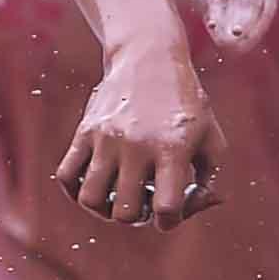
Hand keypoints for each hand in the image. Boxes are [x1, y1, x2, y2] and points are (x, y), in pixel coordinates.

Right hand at [58, 47, 223, 227]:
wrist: (149, 57)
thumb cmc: (186, 104)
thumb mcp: (212, 137)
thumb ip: (212, 180)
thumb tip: (197, 209)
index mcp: (173, 149)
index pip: (166, 209)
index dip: (168, 222)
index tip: (169, 212)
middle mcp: (137, 146)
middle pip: (124, 212)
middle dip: (136, 218)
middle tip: (144, 199)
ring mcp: (106, 139)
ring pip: (91, 200)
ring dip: (105, 209)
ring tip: (119, 194)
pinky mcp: (85, 131)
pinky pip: (66, 177)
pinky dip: (77, 191)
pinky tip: (98, 183)